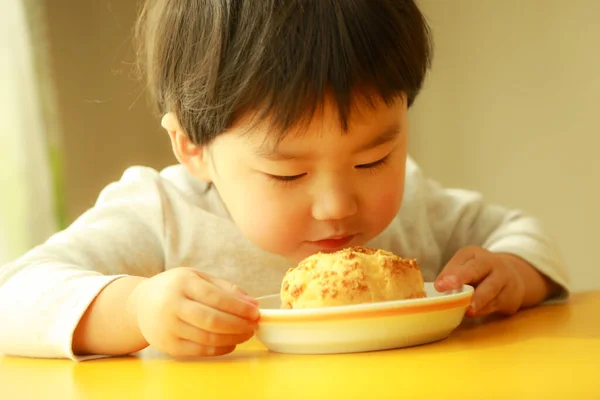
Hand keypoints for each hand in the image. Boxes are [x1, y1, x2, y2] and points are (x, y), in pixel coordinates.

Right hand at [128, 267, 258, 357]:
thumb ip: (225, 288)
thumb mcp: (198, 278)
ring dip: (233, 338)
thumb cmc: (176, 288)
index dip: (239, 307)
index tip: (255, 312)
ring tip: (246, 334)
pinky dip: (220, 349)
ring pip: (207, 338)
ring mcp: (168, 327)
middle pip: (212, 320)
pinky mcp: (168, 346)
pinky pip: (199, 351)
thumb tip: (252, 304)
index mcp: (183, 283)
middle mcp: (173, 305)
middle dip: (238, 325)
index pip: (216, 297)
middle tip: (253, 326)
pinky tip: (231, 343)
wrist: (141, 304)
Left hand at [434, 246, 525, 316]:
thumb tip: (439, 287)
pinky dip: (484, 309)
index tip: (439, 286)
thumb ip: (452, 275)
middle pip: (476, 268)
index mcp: (473, 253)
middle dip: (461, 276)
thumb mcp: (465, 268)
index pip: (461, 259)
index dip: (449, 272)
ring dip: (477, 299)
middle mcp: (490, 262)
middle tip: (447, 286)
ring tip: (467, 309)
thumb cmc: (479, 274)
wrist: (514, 277)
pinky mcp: (510, 296)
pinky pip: (496, 303)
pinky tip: (474, 312)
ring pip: (490, 287)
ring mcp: (503, 278)